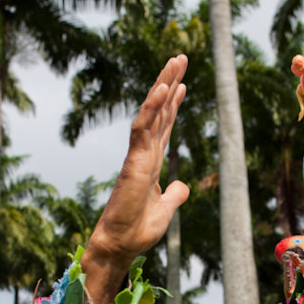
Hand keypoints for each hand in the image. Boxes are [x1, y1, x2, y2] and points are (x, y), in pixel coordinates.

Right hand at [82, 55, 189, 303]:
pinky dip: (153, 107)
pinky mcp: (133, 161)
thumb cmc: (137, 231)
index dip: (173, 105)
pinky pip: (142, 128)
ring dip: (164, 84)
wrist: (120, 245)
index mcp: (150, 163)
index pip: (164, 127)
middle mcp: (143, 154)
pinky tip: (164, 87)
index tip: (182, 85)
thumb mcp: (165, 210)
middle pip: (159, 111)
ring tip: (177, 60)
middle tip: (181, 57)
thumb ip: (174, 194)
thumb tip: (183, 184)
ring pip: (151, 111)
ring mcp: (138, 155)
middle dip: (170, 83)